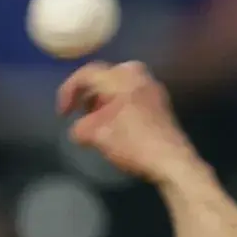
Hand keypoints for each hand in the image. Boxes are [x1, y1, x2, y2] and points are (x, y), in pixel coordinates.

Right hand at [56, 61, 200, 184]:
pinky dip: (119, 106)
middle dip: (89, 95)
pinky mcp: (161, 104)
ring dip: (104, 102)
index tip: (63, 113)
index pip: (87, 74)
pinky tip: (117, 126)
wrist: (173, 162)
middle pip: (104, 77)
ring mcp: (153, 89)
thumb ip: (81, 128)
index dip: (68, 91)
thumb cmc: (134, 144)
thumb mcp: (98, 136)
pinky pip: (133, 96)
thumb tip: (79, 130)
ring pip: (120, 86)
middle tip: (81, 113)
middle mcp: (139, 76)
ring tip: (97, 122)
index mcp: (121, 77)